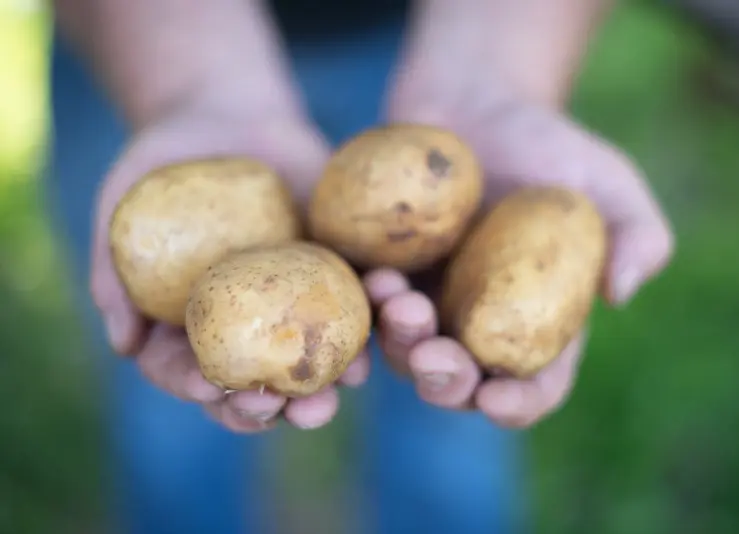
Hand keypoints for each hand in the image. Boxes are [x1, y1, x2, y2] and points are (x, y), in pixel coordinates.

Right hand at [90, 92, 367, 432]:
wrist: (224, 114)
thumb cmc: (160, 165)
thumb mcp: (121, 205)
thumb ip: (114, 273)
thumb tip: (123, 344)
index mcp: (192, 326)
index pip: (190, 373)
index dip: (198, 388)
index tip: (210, 388)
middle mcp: (247, 326)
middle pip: (260, 384)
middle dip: (278, 407)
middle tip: (291, 411)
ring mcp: (295, 301)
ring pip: (318, 354)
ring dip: (336, 376)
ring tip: (347, 384)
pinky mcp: (336, 266)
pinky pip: (360, 292)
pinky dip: (376, 305)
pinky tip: (387, 309)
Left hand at [365, 90, 673, 428]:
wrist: (476, 102)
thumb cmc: (549, 146)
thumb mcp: (608, 181)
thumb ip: (637, 234)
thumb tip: (620, 293)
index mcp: (535, 323)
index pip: (533, 385)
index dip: (518, 404)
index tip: (498, 399)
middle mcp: (477, 324)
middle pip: (460, 382)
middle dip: (446, 383)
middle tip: (435, 358)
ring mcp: (427, 300)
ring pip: (405, 350)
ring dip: (400, 343)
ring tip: (399, 300)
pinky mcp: (387, 271)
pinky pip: (369, 304)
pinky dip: (369, 303)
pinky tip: (374, 275)